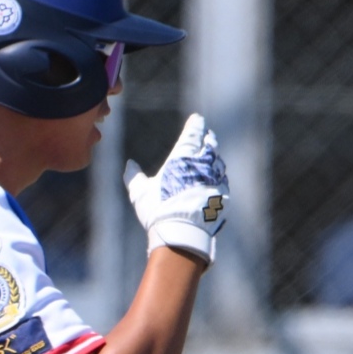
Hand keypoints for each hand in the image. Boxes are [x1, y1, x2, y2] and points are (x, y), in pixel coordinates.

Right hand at [123, 113, 228, 264]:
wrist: (181, 234)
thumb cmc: (158, 210)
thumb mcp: (140, 193)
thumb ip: (134, 176)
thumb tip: (129, 164)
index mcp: (182, 158)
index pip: (192, 134)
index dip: (195, 125)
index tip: (197, 119)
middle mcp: (202, 165)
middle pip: (210, 145)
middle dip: (208, 139)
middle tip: (207, 136)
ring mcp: (215, 180)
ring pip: (218, 163)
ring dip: (215, 158)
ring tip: (212, 158)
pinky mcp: (223, 196)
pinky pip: (223, 182)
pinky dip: (219, 179)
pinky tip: (216, 181)